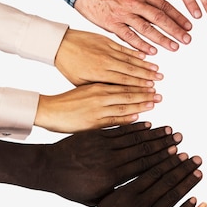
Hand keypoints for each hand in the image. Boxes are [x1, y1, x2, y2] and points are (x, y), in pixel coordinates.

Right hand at [34, 84, 160, 132]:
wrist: (47, 110)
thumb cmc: (67, 101)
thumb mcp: (87, 90)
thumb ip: (103, 90)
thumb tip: (120, 91)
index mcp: (98, 86)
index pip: (124, 84)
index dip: (140, 85)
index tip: (153, 86)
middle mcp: (100, 96)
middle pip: (128, 94)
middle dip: (145, 95)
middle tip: (160, 95)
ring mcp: (97, 109)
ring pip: (124, 106)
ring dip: (140, 105)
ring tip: (154, 104)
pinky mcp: (93, 122)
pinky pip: (113, 120)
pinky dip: (126, 118)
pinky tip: (138, 117)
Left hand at [37, 123, 184, 204]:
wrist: (45, 168)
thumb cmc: (70, 188)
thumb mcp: (94, 200)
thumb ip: (117, 195)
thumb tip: (140, 193)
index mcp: (111, 178)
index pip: (143, 167)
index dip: (163, 160)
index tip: (178, 156)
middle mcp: (110, 160)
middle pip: (143, 150)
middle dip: (165, 145)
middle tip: (181, 139)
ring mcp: (103, 146)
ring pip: (134, 138)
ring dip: (154, 134)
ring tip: (170, 131)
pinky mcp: (96, 135)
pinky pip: (119, 130)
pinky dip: (135, 127)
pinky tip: (148, 124)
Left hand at [55, 29, 161, 86]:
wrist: (58, 43)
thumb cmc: (67, 65)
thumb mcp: (79, 83)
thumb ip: (99, 89)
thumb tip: (113, 97)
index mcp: (98, 74)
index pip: (124, 83)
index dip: (139, 87)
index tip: (150, 91)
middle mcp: (105, 62)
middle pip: (131, 71)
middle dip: (147, 77)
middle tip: (159, 82)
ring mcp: (107, 50)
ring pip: (130, 60)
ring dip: (145, 66)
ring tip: (157, 71)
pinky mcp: (106, 41)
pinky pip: (124, 48)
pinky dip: (135, 53)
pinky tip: (145, 57)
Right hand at [74, 0, 192, 54]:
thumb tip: (161, 10)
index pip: (164, 5)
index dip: (178, 16)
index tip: (189, 26)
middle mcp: (134, 2)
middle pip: (159, 18)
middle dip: (175, 29)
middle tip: (187, 39)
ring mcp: (123, 13)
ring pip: (147, 28)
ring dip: (162, 39)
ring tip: (175, 47)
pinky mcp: (111, 23)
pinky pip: (129, 36)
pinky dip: (141, 44)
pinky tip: (152, 51)